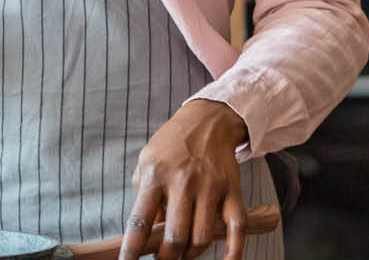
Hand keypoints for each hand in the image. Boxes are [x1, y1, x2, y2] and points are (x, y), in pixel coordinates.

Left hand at [118, 99, 251, 259]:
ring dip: (192, 254)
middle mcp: (182, 184)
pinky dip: (233, 250)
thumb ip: (144, 194)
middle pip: (175, 236)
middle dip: (167, 258)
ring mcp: (209, 189)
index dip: (133, 247)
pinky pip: (236, 227)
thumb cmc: (172, 144)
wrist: (207, 122)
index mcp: (155, 177)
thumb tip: (148, 229)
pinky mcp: (232, 192)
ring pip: (202, 237)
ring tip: (184, 256)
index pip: (140, 220)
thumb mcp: (147, 162)